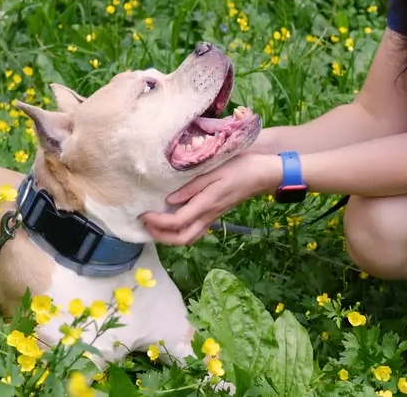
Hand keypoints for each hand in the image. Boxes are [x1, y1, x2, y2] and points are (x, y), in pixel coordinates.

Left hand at [140, 152, 281, 244]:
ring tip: (155, 225)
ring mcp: (213, 217)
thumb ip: (191, 186)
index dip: (157, 222)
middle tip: (145, 224)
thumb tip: (169, 200)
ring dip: (169, 237)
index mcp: (206, 204)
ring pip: (189, 238)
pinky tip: (173, 221)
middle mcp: (208, 215)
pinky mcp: (215, 214)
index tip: (143, 213)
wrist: (262, 173)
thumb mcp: (214, 170)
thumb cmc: (240, 167)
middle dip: (160, 236)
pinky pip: (195, 231)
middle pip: (181, 239)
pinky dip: (180, 232)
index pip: (177, 222)